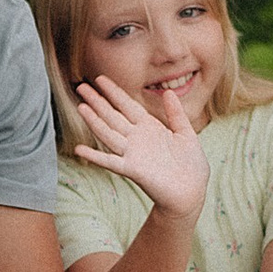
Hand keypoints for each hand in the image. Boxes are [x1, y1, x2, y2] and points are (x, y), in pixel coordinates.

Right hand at [73, 77, 209, 220]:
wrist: (192, 192)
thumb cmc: (191, 166)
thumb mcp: (186, 134)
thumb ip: (176, 114)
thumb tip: (168, 92)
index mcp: (150, 128)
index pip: (127, 105)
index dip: (114, 92)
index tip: (100, 79)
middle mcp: (137, 139)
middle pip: (113, 116)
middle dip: (97, 101)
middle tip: (81, 86)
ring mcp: (133, 154)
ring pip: (108, 133)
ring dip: (94, 121)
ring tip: (81, 106)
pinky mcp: (132, 170)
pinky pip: (110, 162)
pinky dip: (95, 156)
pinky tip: (80, 149)